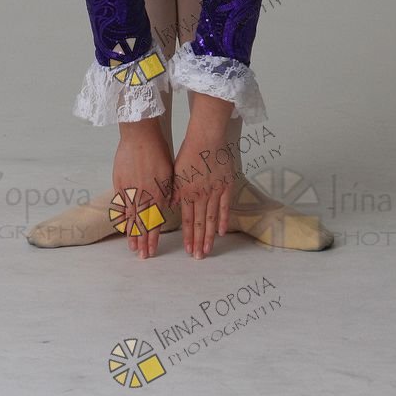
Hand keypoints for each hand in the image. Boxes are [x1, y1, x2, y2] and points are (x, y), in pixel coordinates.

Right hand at [112, 120, 174, 258]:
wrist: (140, 135)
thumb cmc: (158, 150)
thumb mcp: (169, 171)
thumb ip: (168, 189)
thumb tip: (169, 204)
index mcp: (159, 191)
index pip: (156, 220)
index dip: (154, 236)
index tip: (152, 250)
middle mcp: (145, 194)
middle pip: (143, 223)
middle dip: (143, 241)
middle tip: (142, 256)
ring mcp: (131, 189)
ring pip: (131, 217)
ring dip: (132, 234)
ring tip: (132, 247)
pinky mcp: (120, 183)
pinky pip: (121, 204)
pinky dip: (122, 217)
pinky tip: (122, 227)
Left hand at [172, 94, 237, 257]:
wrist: (206, 138)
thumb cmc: (188, 152)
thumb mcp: (174, 172)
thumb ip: (173, 191)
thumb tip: (169, 206)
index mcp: (186, 192)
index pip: (187, 220)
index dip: (188, 236)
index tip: (189, 250)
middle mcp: (200, 195)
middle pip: (200, 223)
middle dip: (198, 242)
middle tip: (199, 257)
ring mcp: (215, 191)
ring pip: (211, 218)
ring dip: (209, 236)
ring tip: (208, 251)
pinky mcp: (226, 185)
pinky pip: (225, 206)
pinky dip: (223, 219)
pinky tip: (221, 232)